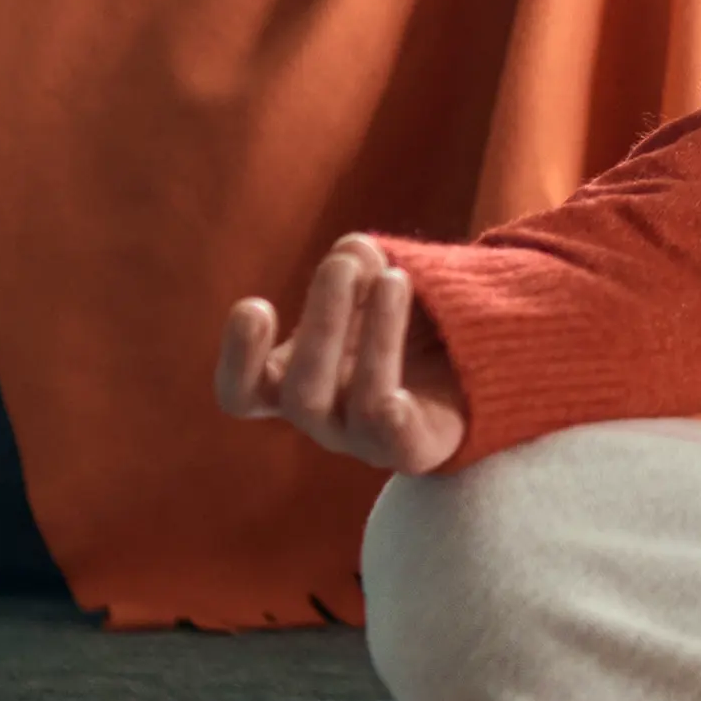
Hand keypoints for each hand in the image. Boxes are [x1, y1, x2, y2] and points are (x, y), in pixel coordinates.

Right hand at [216, 233, 465, 473]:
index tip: (254, 306)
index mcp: (291, 383)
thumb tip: (355, 249)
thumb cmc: (392, 322)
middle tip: (343, 266)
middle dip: (322, 323)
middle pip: (302, 392)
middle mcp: (322, 417)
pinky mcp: (416, 451)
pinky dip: (397, 423)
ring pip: (362, 404)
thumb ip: (358, 267)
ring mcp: (366, 440)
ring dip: (377, 339)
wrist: (460, 368)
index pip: (244, 391)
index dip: (239, 358)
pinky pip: (401, 446)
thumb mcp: (369, 287)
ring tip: (394, 278)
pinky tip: (400, 398)